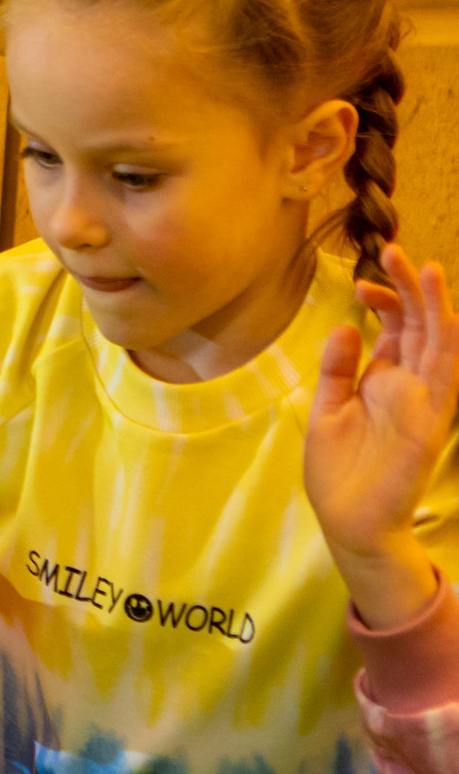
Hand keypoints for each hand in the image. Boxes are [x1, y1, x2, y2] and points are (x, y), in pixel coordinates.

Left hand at [306, 245, 455, 623]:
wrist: (348, 522)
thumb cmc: (339, 472)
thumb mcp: (326, 410)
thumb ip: (337, 370)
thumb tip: (346, 326)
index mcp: (384, 381)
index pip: (395, 329)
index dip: (383, 301)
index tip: (363, 281)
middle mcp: (410, 387)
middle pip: (419, 327)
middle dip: (410, 288)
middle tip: (393, 250)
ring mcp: (424, 404)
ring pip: (439, 345)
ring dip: (436, 307)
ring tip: (428, 267)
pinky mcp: (430, 424)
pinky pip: (445, 380)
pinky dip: (446, 348)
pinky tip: (445, 319)